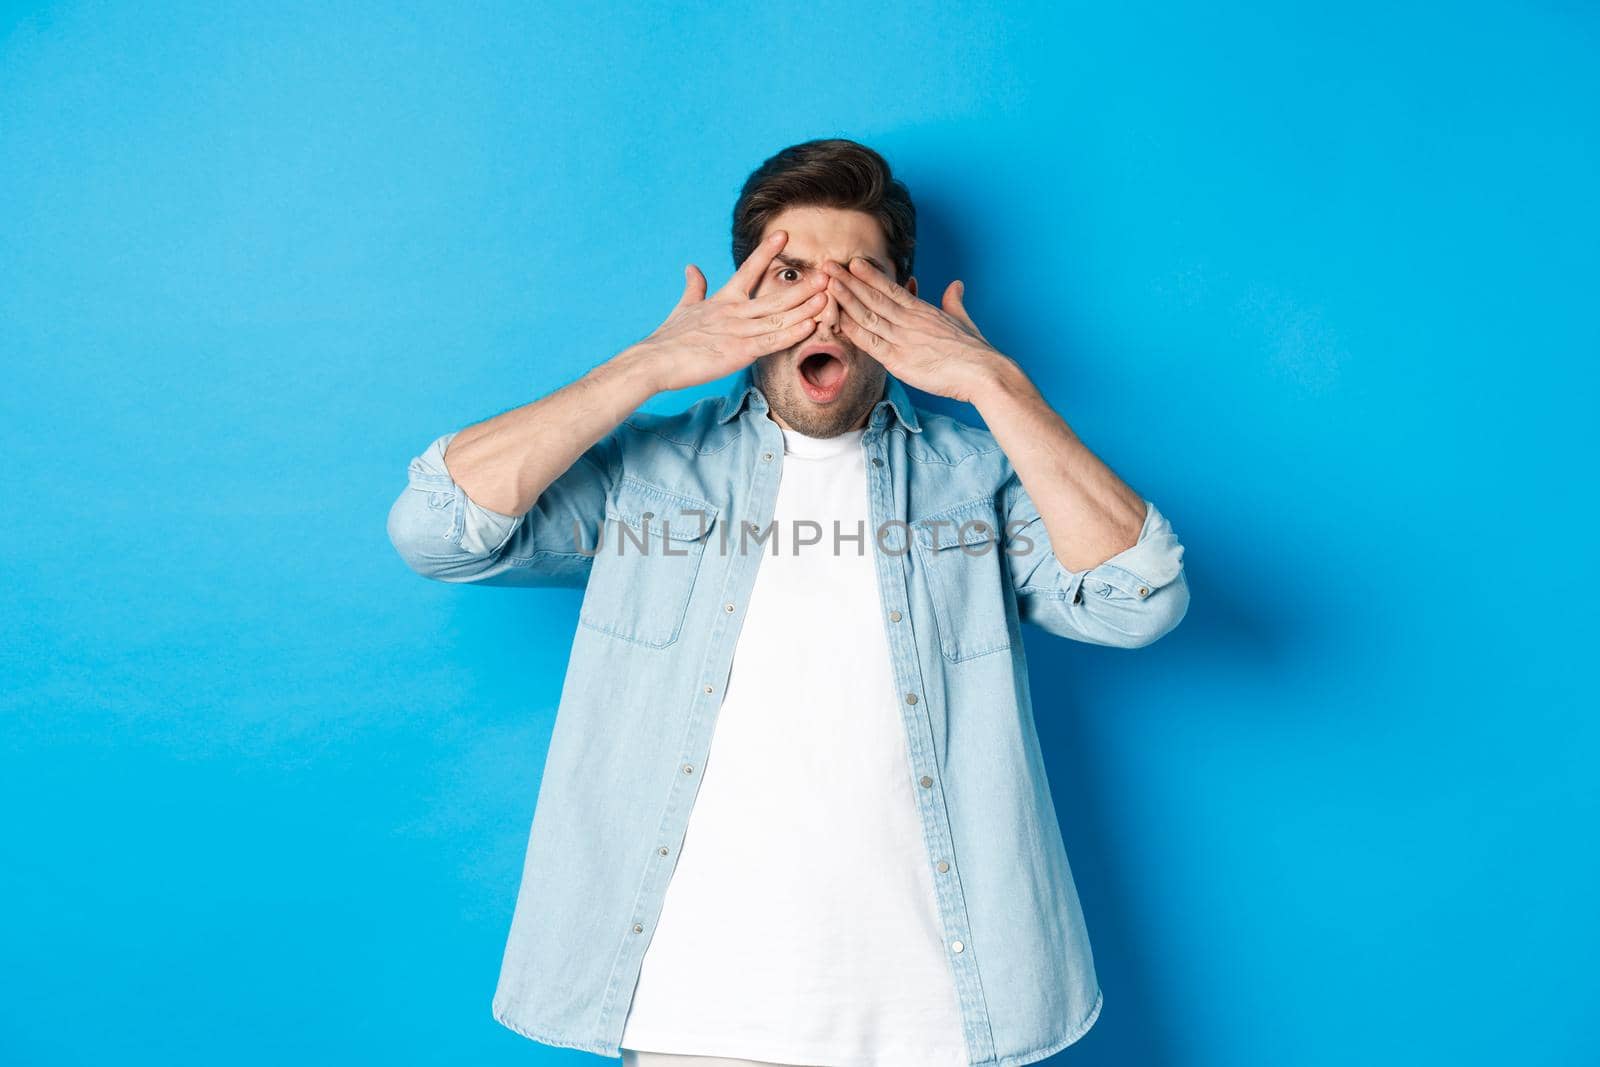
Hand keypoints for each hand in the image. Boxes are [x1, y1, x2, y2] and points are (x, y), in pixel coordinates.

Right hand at [631, 230, 828, 392]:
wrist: (655, 361)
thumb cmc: (668, 338)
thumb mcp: (683, 307)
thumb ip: (694, 287)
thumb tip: (692, 267)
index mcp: (723, 299)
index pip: (748, 270)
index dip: (766, 252)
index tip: (783, 234)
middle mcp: (734, 311)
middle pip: (775, 295)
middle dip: (802, 284)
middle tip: (826, 271)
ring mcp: (738, 332)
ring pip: (778, 317)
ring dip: (804, 306)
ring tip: (826, 294)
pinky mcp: (740, 352)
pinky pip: (772, 342)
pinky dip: (793, 334)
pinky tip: (811, 326)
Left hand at [823, 258, 1008, 403]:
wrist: (984, 373)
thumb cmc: (977, 352)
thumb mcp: (964, 320)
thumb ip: (954, 302)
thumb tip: (956, 285)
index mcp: (923, 311)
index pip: (891, 288)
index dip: (869, 276)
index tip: (852, 263)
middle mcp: (910, 321)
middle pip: (873, 297)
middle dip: (849, 281)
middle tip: (827, 266)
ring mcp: (903, 340)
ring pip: (868, 315)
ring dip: (845, 299)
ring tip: (827, 284)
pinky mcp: (899, 361)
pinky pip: (870, 343)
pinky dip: (853, 330)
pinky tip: (838, 320)